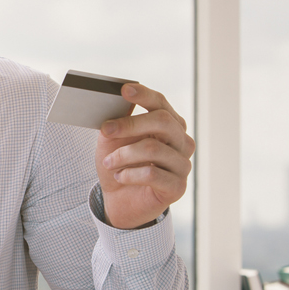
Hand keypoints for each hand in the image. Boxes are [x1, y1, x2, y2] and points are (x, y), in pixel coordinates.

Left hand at [95, 83, 194, 228]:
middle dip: (130, 124)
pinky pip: (152, 173)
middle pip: (162, 121)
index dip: (143, 95)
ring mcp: (182, 164)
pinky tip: (119, 177)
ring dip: (123, 155)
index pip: (160, 103)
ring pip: (153, 149)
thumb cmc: (119, 164)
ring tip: (108, 163)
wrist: (119, 200)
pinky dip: (129, 174)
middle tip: (106, 130)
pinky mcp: (177, 187)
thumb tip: (118, 99)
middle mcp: (181, 142)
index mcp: (168, 124)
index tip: (123, 89)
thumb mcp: (114, 139)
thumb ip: (119, 119)